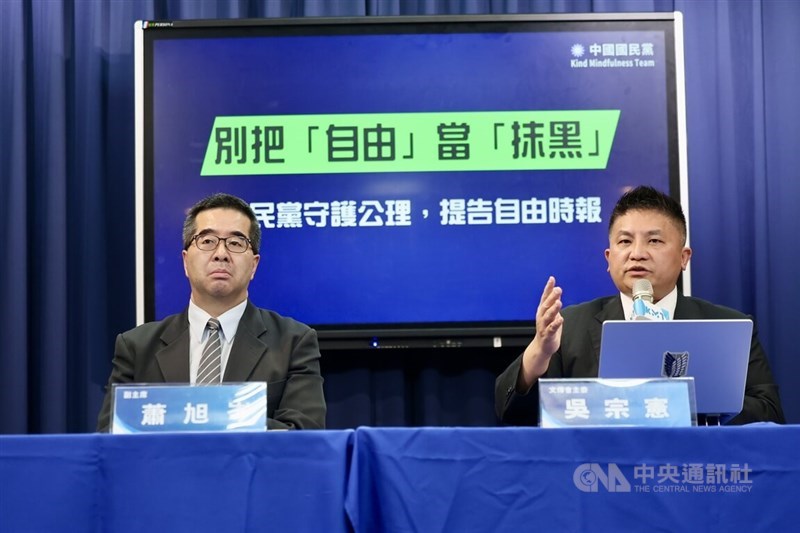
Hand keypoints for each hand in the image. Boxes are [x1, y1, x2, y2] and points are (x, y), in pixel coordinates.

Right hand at [518, 276, 562, 390]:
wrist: (542, 347)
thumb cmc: (548, 328)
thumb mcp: (551, 314)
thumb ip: (553, 302)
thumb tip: (556, 289)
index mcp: (542, 310)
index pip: (545, 297)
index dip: (548, 288)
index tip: (552, 279)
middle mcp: (542, 317)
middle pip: (546, 305)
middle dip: (552, 297)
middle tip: (558, 289)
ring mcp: (544, 326)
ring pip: (548, 316)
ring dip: (553, 309)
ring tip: (559, 302)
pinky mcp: (548, 335)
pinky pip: (551, 329)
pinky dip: (556, 324)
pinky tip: (560, 319)